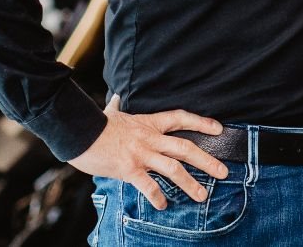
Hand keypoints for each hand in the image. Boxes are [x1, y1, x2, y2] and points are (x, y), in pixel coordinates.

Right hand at [69, 96, 229, 209]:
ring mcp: (141, 154)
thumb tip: (115, 96)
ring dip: (190, 183)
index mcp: (149, 123)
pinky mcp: (129, 169)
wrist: (78, 132)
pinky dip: (157, 196)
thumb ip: (116, 106)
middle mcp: (150, 138)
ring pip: (173, 168)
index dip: (201, 122)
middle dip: (207, 160)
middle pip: (185, 147)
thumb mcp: (111, 113)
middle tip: (224, 171)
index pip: (181, 118)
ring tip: (203, 195)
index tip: (219, 129)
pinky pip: (148, 185)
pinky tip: (163, 205)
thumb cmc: (95, 124)